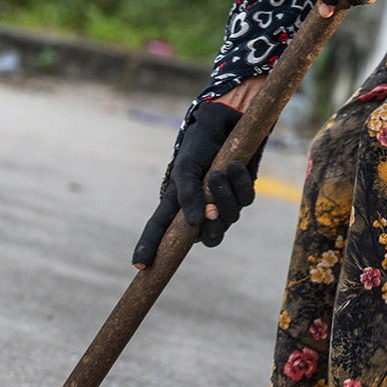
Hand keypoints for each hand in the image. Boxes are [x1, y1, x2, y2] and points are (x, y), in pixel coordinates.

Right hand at [133, 101, 266, 268]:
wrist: (231, 119)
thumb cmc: (202, 141)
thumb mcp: (188, 166)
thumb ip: (187, 194)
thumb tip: (193, 223)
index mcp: (177, 199)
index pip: (160, 229)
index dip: (149, 248)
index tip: (141, 267)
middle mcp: (199, 206)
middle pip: (205, 236)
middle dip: (211, 225)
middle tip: (210, 208)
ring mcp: (222, 201)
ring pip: (228, 219)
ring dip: (225, 198)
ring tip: (220, 172)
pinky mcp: (242, 192)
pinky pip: (245, 201)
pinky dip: (241, 184)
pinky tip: (235, 165)